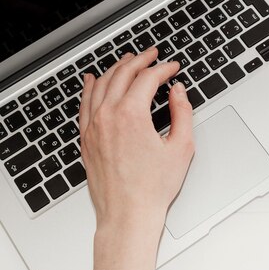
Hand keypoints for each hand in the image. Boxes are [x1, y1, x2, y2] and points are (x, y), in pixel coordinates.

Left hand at [79, 47, 194, 228]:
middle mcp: (108, 116)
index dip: (163, 69)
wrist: (128, 214)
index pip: (147, 79)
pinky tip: (93, 79)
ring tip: (129, 59)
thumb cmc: (152, 187)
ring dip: (117, 68)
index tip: (173, 68)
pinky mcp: (87, 139)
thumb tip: (178, 92)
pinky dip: (91, 87)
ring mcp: (93, 127)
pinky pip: (85, 104)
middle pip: (123, 75)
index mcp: (131, 115)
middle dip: (140, 60)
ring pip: (102, 85)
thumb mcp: (181, 147)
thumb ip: (182, 113)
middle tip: (153, 55)